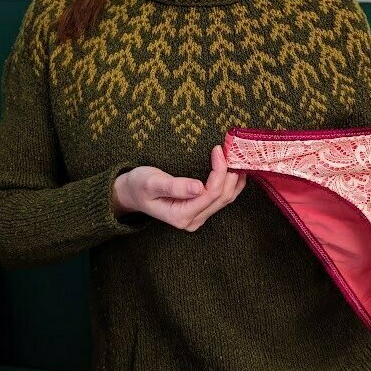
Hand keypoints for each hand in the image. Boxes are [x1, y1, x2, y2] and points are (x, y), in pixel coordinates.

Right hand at [113, 145, 246, 229]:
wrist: (132, 194)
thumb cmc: (139, 185)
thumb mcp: (152, 182)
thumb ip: (174, 186)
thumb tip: (198, 187)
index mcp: (180, 215)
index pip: (210, 193)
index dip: (219, 171)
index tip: (218, 149)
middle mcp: (192, 221)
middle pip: (222, 197)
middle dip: (230, 173)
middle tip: (233, 150)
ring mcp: (197, 218)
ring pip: (225, 199)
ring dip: (234, 179)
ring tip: (238, 158)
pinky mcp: (200, 212)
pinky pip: (221, 199)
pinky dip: (231, 184)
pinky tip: (236, 171)